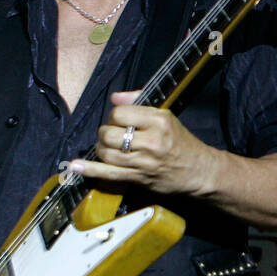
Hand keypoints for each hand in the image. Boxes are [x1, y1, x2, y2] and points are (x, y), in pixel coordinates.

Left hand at [66, 91, 220, 194]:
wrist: (199, 171)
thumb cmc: (182, 142)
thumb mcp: (166, 115)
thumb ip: (139, 102)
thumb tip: (114, 97)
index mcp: (159, 120)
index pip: (120, 113)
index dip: (115, 116)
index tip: (120, 120)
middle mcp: (151, 141)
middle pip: (109, 133)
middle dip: (105, 133)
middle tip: (112, 135)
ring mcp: (144, 162)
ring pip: (106, 152)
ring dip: (100, 149)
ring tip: (107, 147)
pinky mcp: (139, 178)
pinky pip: (109, 173)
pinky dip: (90, 170)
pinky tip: (77, 166)